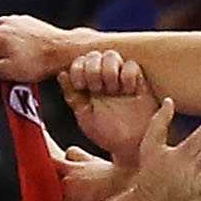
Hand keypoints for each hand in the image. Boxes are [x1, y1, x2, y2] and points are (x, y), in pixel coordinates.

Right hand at [0, 15, 89, 86]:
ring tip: (24, 63)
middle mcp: (2, 23)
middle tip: (14, 71)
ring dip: (9, 53)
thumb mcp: (6, 72)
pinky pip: (16, 37)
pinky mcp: (28, 22)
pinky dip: (20, 46)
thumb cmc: (40, 61)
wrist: (65, 50)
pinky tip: (30, 55)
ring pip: (4, 42)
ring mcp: (16, 20)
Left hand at [59, 49, 160, 164]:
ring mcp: (121, 79)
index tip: (80, 85)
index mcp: (88, 85)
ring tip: (112, 90)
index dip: (77, 68)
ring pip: (112, 55)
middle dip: (92, 69)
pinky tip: (128, 90)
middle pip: (94, 54)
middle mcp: (104, 79)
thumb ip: (72, 96)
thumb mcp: (84, 116)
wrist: (130, 146)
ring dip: (108, 70)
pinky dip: (127, 75)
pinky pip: (132, 66)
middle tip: (97, 88)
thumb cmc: (107, 134)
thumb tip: (61, 74)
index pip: (79, 62)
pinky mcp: (140, 83)